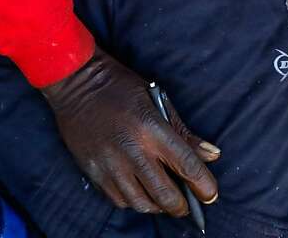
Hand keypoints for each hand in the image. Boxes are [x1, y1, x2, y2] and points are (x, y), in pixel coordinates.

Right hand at [41, 47, 220, 216]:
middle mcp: (132, 150)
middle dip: (182, 205)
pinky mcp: (93, 170)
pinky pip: (119, 199)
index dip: (205, 187)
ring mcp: (110, 163)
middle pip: (166, 196)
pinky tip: (137, 187)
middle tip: (186, 202)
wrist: (75, 81)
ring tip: (160, 195)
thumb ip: (183, 133)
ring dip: (156, 204)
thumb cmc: (119, 87)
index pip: (188, 167)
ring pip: (142, 204)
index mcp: (152, 128)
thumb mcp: (157, 101)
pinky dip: (133, 200)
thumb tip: (212, 155)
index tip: (209, 194)